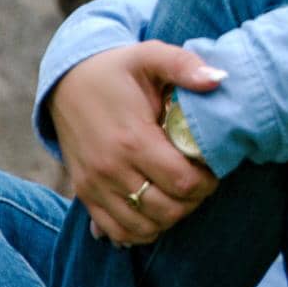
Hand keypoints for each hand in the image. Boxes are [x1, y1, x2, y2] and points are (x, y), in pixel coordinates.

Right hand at [48, 41, 224, 245]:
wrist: (67, 81)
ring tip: (182, 193)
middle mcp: (110, 170)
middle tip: (203, 181)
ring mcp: (94, 186)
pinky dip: (142, 230)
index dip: (208, 181)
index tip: (214, 167)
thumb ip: (186, 66)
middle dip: (194, 200)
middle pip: (166, 210)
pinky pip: (116, 231)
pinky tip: (157, 208)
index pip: (183, 182)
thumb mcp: (151, 55)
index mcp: (133, 140)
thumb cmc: (118, 68)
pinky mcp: (84, 194)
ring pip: (143, 228)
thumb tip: (220, 78)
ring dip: (171, 217)